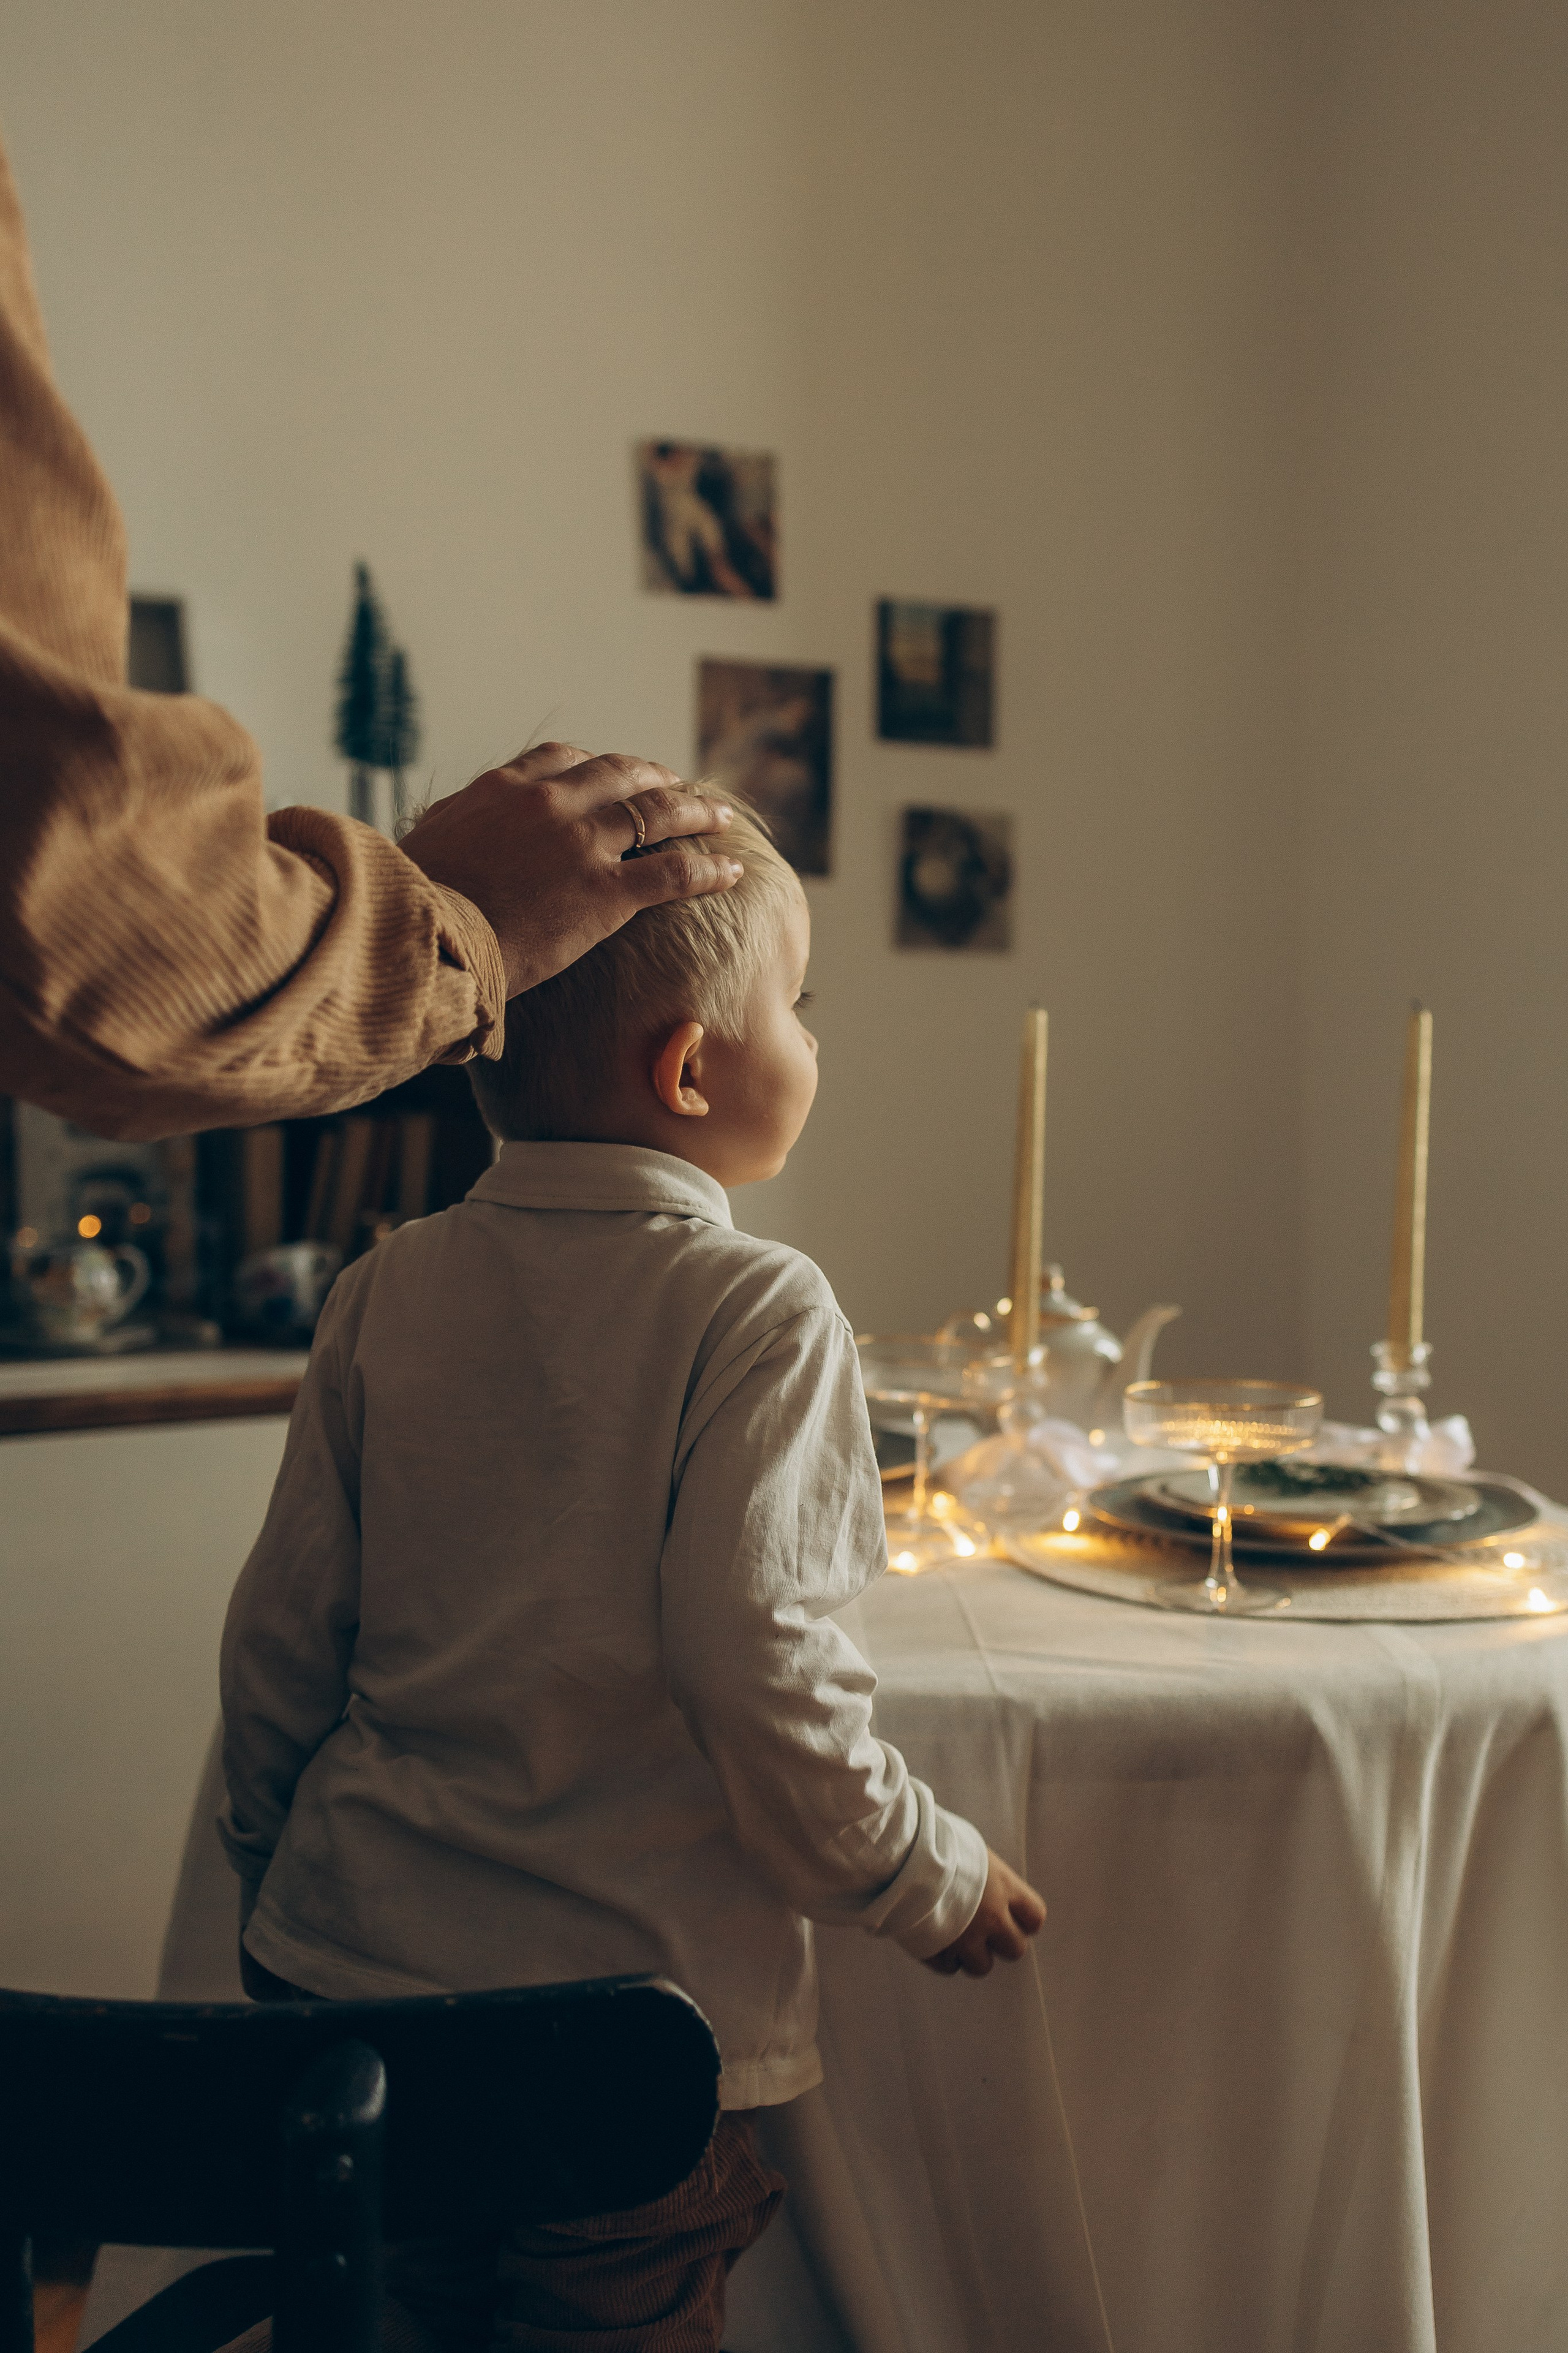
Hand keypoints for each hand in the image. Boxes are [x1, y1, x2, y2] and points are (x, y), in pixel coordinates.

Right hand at [401, 743, 742, 999]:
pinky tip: (731, 870)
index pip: (564, 758)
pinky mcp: (606, 893)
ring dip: (696, 810)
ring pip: (657, 813)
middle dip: (656, 777)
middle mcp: (551, 803)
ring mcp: (582, 844)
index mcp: (505, 787)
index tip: (617, 773)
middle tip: (678, 784)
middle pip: (621, 774)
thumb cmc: (411, 902)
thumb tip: (448, 833)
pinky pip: (674, 870)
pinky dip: (708, 867)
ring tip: (721, 816)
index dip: (599, 765)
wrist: (421, 939)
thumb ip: (453, 828)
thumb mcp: (425, 843)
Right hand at [922, 1848, 1045, 1978]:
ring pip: (982, 1966)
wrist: (901, 1857)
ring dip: (971, 1955)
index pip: (1035, 1916)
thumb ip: (988, 1874)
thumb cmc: (936, 1842)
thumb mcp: (973, 1850)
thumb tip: (990, 1880)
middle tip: (985, 1931)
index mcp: (1004, 1887)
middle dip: (1001, 1943)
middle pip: (1016, 1949)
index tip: (1014, 1917)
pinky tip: (934, 1939)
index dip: (1025, 1921)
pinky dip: (943, 1958)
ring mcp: (966, 1939)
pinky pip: (948, 1967)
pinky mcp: (939, 1952)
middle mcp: (991, 1917)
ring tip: (956, 1936)